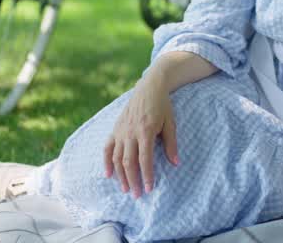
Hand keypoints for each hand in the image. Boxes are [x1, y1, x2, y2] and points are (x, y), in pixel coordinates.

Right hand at [102, 75, 178, 197]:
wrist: (149, 87)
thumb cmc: (162, 106)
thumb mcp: (170, 123)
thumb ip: (171, 144)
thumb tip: (176, 163)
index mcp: (145, 131)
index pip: (145, 159)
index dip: (146, 175)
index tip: (149, 189)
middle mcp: (130, 132)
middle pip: (129, 162)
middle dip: (133, 180)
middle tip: (137, 195)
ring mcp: (120, 131)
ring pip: (117, 157)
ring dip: (120, 175)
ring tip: (125, 189)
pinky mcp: (115, 129)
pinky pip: (107, 148)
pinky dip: (106, 161)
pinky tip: (108, 174)